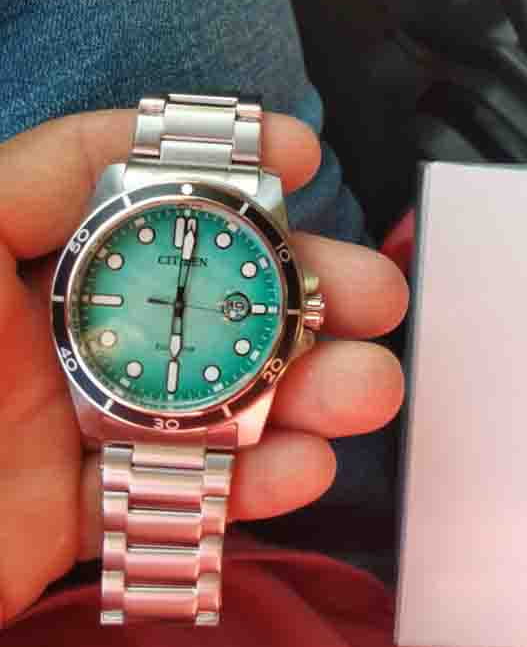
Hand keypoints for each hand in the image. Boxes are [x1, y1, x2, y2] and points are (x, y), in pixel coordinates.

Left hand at [0, 109, 407, 626]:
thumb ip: (17, 188)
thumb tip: (124, 135)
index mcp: (9, 253)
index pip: (117, 176)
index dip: (213, 151)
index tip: (298, 152)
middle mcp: (50, 327)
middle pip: (199, 285)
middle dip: (300, 284)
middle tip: (371, 294)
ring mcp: (72, 421)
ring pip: (217, 390)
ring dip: (307, 387)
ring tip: (365, 389)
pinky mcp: (80, 512)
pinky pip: (188, 493)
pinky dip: (258, 485)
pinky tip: (303, 469)